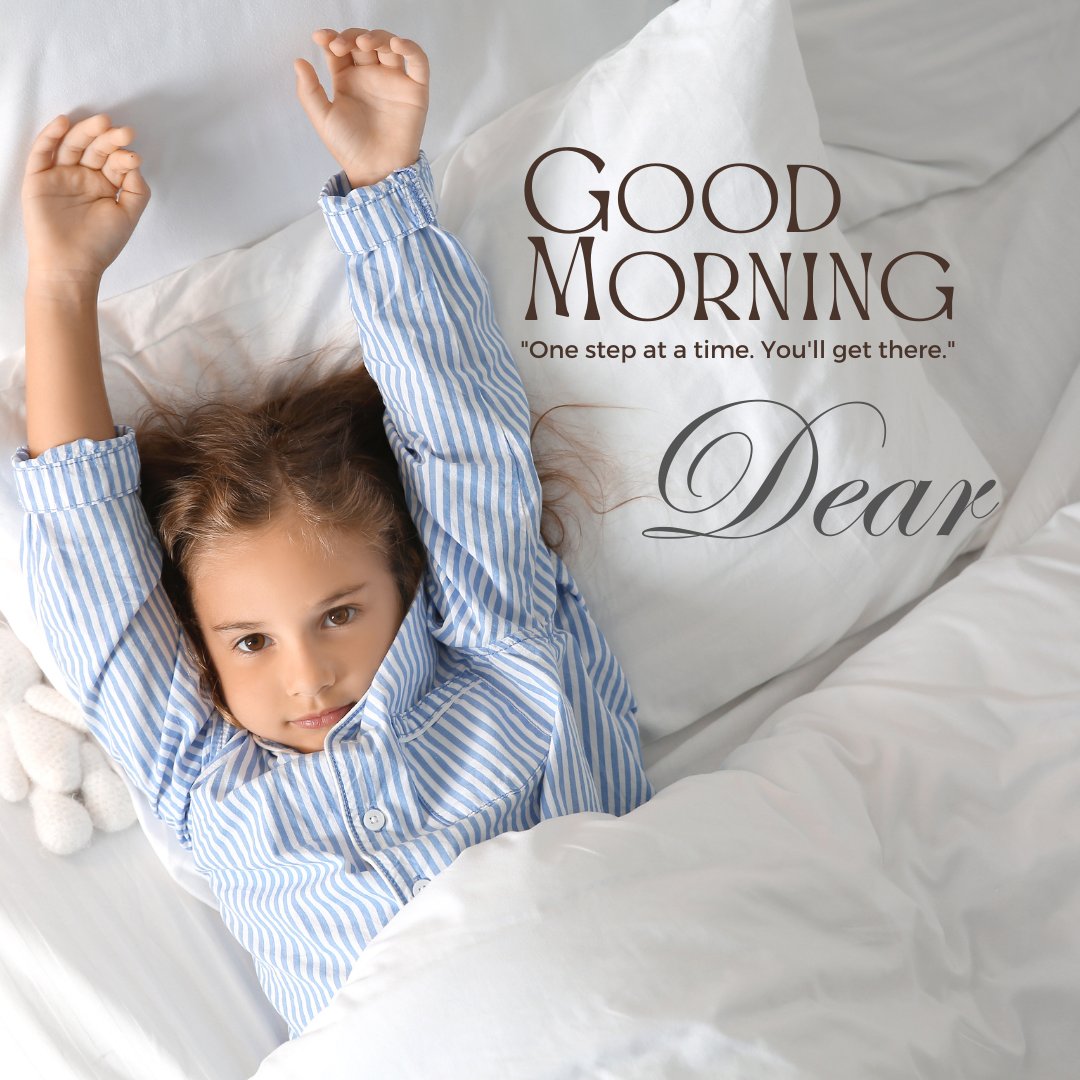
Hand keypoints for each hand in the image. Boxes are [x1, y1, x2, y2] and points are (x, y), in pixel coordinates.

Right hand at [21, 113, 149, 284]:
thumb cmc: (100, 245)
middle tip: (123, 131)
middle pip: (95, 149)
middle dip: (109, 138)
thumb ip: (137, 191)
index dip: (124, 156)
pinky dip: (51, 135)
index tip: (133, 156)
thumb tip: (136, 164)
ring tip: (102, 122)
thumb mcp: (127, 216)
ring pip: (72, 145)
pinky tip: (63, 122)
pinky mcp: (38, 178)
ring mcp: (60, 175)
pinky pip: (42, 151)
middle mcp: (83, 176)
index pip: (114, 162)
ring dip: (85, 131)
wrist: (71, 265)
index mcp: (105, 185)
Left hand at [294, 28, 429, 189]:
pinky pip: (418, 62)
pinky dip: (410, 48)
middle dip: (352, 37)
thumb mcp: (322, 119)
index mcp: (348, 80)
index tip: (321, 37)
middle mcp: (371, 77)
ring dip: (377, 37)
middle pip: (363, 42)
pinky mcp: (415, 90)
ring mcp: (394, 81)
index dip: (331, 37)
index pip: (340, 48)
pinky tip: (397, 44)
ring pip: (389, 46)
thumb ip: (309, 91)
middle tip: (342, 46)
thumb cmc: (350, 148)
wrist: (375, 170)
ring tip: (364, 45)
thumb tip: (299, 61)